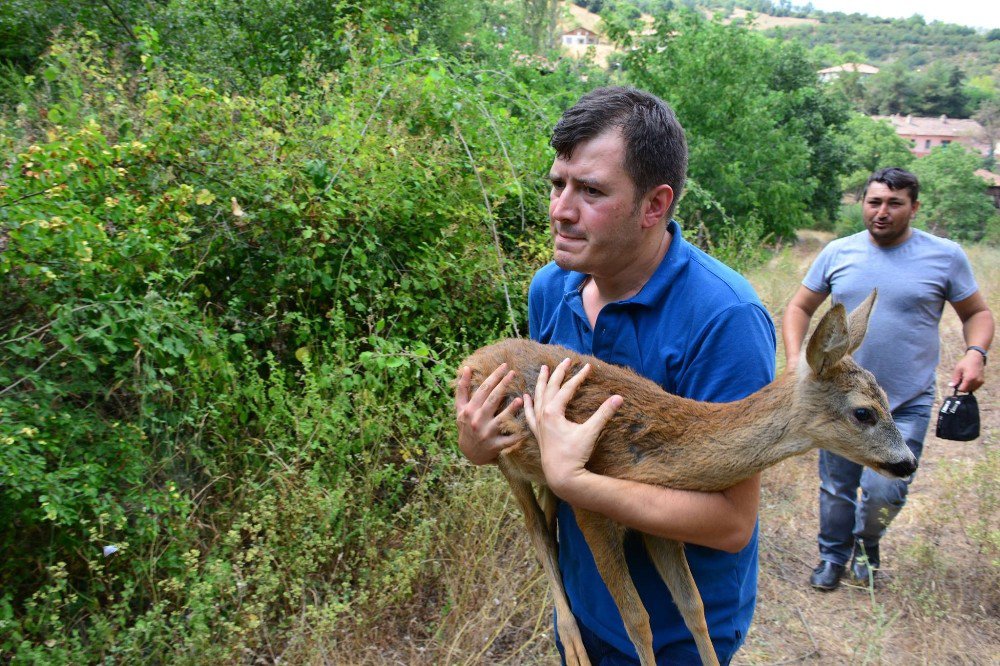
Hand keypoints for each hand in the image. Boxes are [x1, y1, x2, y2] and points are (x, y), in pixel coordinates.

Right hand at [455, 363, 522, 464]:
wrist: (468, 452)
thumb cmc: (466, 425)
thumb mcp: (460, 408)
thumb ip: (463, 388)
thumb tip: (467, 368)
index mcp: (469, 409)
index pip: (483, 389)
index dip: (494, 377)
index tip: (505, 366)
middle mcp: (477, 420)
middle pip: (492, 400)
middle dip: (503, 385)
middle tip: (514, 373)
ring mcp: (486, 433)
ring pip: (500, 419)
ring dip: (511, 409)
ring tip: (520, 399)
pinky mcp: (495, 446)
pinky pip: (508, 440)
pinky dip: (517, 435)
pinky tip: (526, 427)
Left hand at [523, 358, 621, 494]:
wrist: (561, 476)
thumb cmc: (575, 454)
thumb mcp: (590, 432)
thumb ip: (604, 414)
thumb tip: (619, 398)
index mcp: (553, 411)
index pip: (567, 388)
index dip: (578, 377)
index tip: (588, 367)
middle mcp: (543, 414)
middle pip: (550, 387)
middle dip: (559, 373)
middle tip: (566, 360)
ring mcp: (539, 424)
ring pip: (538, 397)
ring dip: (542, 382)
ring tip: (544, 369)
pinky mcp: (538, 433)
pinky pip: (530, 414)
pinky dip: (527, 404)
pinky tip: (525, 397)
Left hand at [950, 350, 985, 391]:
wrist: (976, 357)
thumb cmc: (965, 362)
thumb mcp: (958, 369)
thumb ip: (955, 379)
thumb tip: (951, 386)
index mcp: (969, 379)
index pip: (962, 389)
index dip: (957, 388)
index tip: (956, 383)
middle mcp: (976, 381)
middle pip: (967, 390)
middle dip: (962, 387)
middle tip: (960, 379)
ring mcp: (980, 382)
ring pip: (971, 389)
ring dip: (967, 386)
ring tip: (965, 378)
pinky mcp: (982, 381)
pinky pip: (975, 387)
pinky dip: (971, 385)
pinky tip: (969, 379)